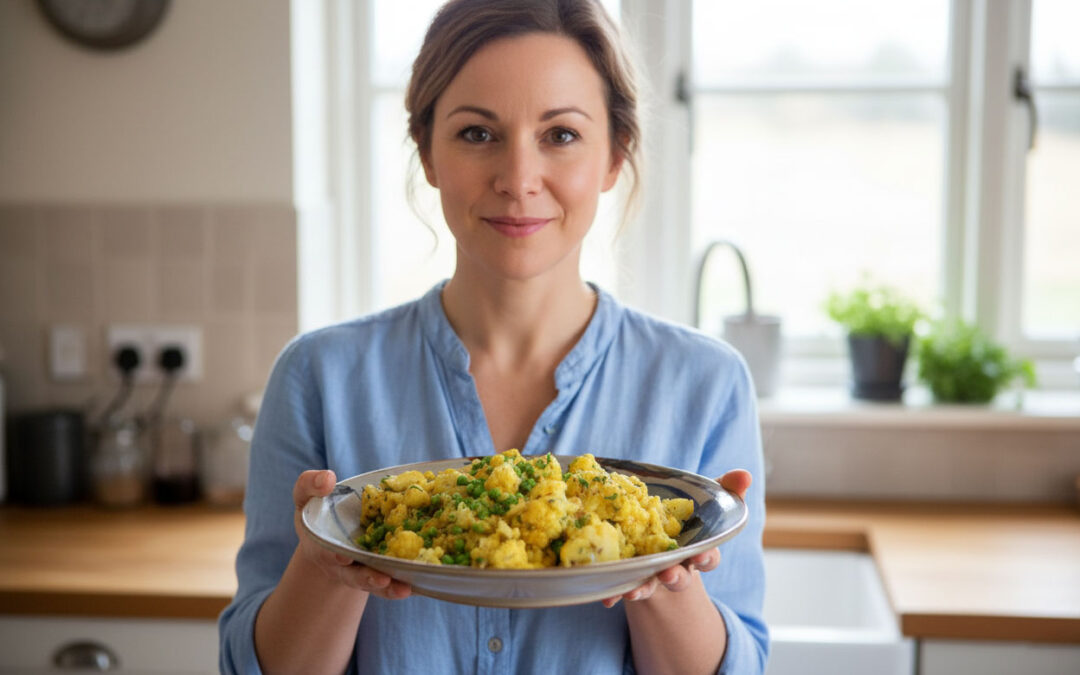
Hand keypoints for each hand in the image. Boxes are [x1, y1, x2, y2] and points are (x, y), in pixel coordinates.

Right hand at [293, 469, 411, 599]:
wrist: (330, 531)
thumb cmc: (317, 511)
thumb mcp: (307, 496)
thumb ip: (311, 485)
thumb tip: (328, 479)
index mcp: (322, 545)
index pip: (327, 551)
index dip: (334, 555)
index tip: (344, 556)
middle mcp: (343, 564)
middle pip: (354, 575)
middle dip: (367, 578)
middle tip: (381, 579)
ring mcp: (362, 569)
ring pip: (375, 582)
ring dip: (389, 587)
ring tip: (404, 589)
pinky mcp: (380, 569)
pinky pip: (391, 579)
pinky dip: (402, 583)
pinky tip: (417, 584)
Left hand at [601, 469, 750, 607]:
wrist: (656, 534)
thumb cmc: (688, 517)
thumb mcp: (708, 500)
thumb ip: (728, 488)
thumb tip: (745, 475)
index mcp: (697, 550)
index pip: (708, 557)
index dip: (706, 557)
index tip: (701, 555)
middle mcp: (677, 566)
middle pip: (680, 577)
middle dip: (675, 577)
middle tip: (668, 575)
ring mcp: (652, 574)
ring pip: (650, 585)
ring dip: (644, 589)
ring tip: (634, 591)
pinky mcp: (630, 576)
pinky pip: (623, 586)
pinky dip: (616, 592)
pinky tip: (608, 597)